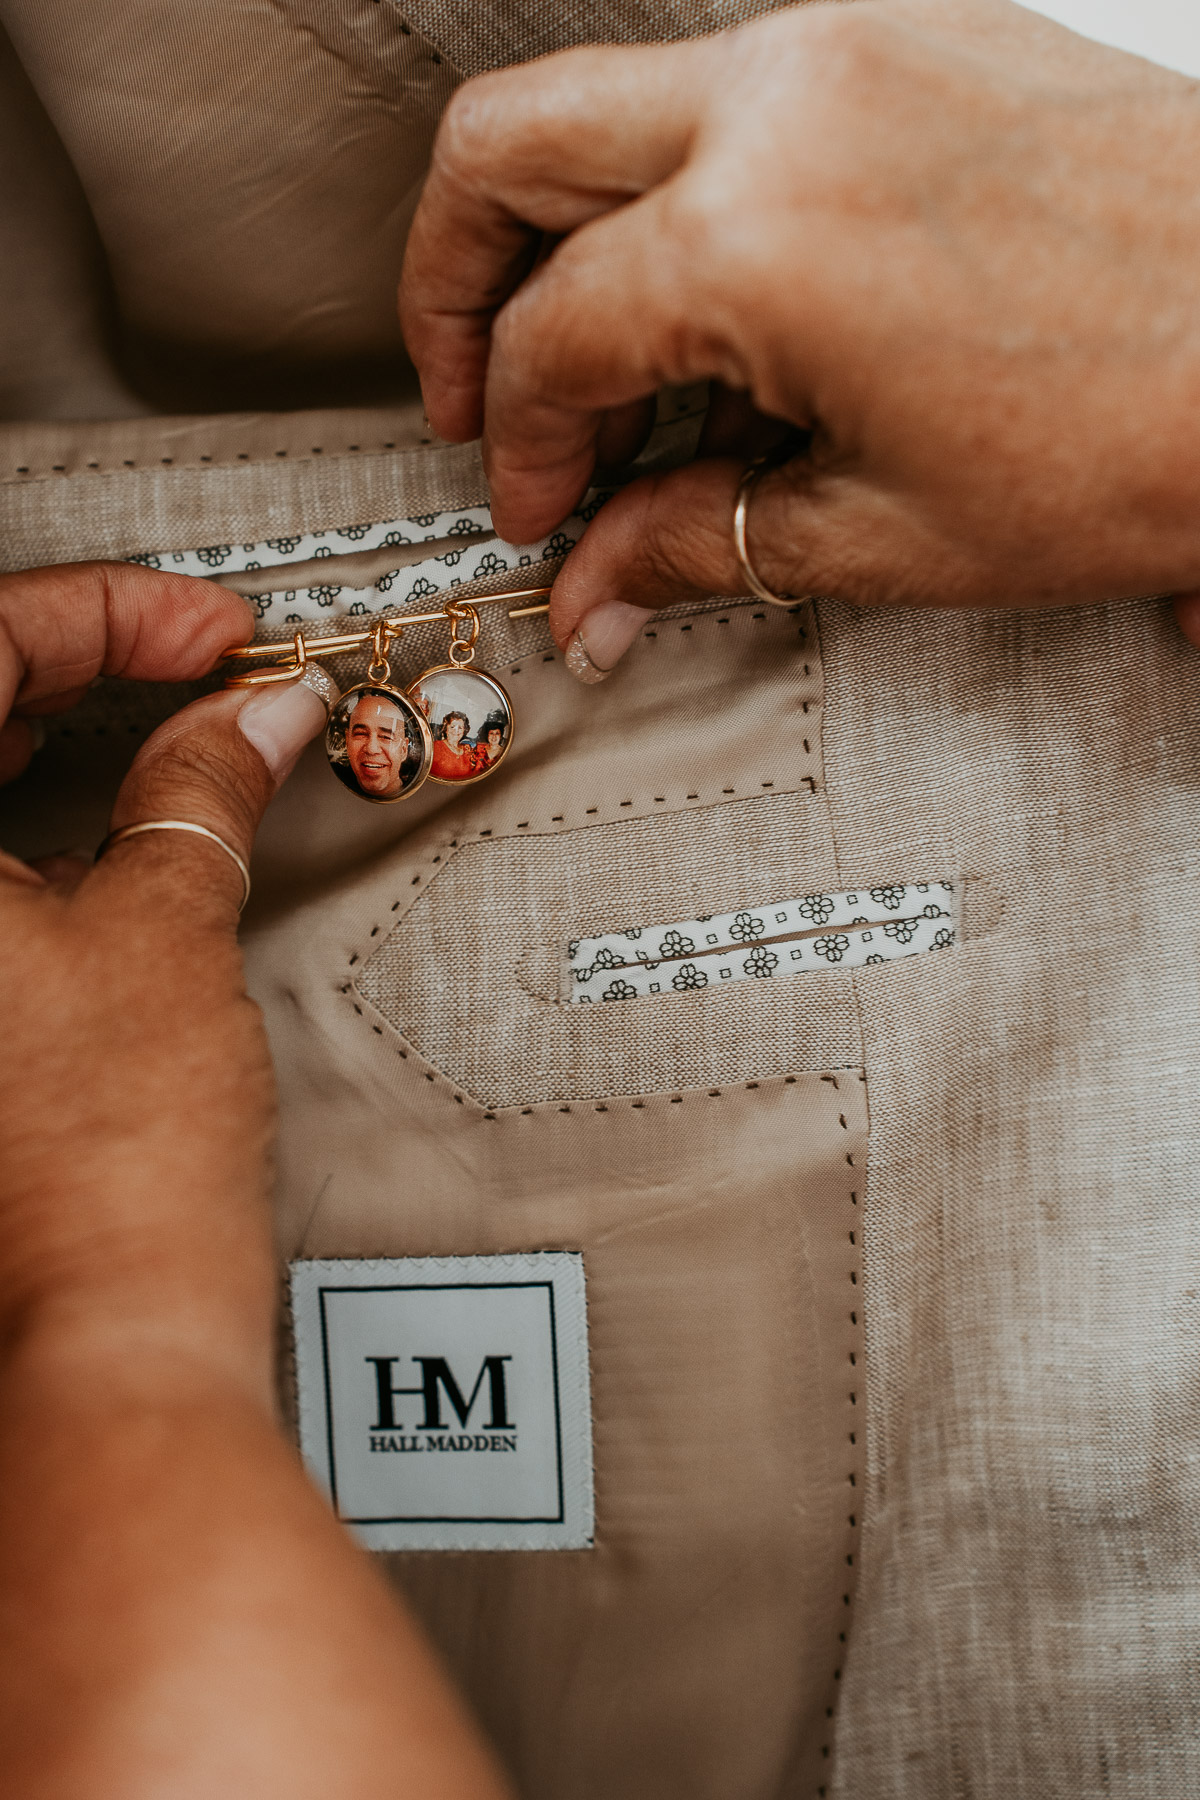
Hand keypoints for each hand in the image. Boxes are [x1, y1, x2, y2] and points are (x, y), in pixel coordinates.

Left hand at [0, 564, 508, 1798]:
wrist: (98, 1341)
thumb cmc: (104, 1169)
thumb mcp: (166, 927)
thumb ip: (201, 786)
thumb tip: (250, 711)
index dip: (108, 613)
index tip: (209, 625)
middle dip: (86, 660)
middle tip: (202, 660)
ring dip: (62, 736)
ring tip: (179, 727)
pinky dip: (44, 824)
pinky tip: (119, 824)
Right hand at [400, 0, 1199, 674]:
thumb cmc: (1147, 437)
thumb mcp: (886, 532)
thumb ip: (696, 543)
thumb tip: (595, 589)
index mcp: (758, 233)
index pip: (546, 339)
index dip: (516, 449)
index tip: (540, 513)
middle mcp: (786, 97)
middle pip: (506, 146)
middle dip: (451, 281)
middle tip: (475, 391)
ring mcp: (854, 43)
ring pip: (610, 99)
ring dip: (563, 230)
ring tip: (607, 368)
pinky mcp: (917, 36)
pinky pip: (731, 90)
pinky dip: (678, 189)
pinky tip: (720, 301)